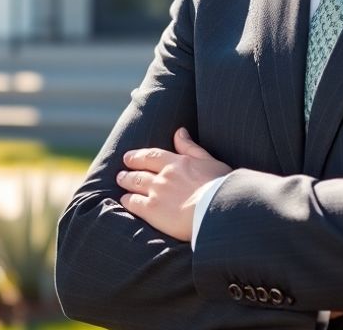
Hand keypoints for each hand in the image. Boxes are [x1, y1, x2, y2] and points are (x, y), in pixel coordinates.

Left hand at [116, 127, 230, 240]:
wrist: (219, 209)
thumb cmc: (221, 186)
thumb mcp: (209, 161)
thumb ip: (191, 147)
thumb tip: (179, 131)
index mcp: (177, 162)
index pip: (152, 156)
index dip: (138, 156)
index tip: (129, 157)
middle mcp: (163, 175)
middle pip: (140, 170)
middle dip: (129, 170)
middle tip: (122, 172)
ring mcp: (156, 192)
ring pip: (134, 184)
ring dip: (126, 182)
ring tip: (121, 182)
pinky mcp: (152, 210)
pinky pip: (133, 203)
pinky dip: (127, 200)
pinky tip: (124, 200)